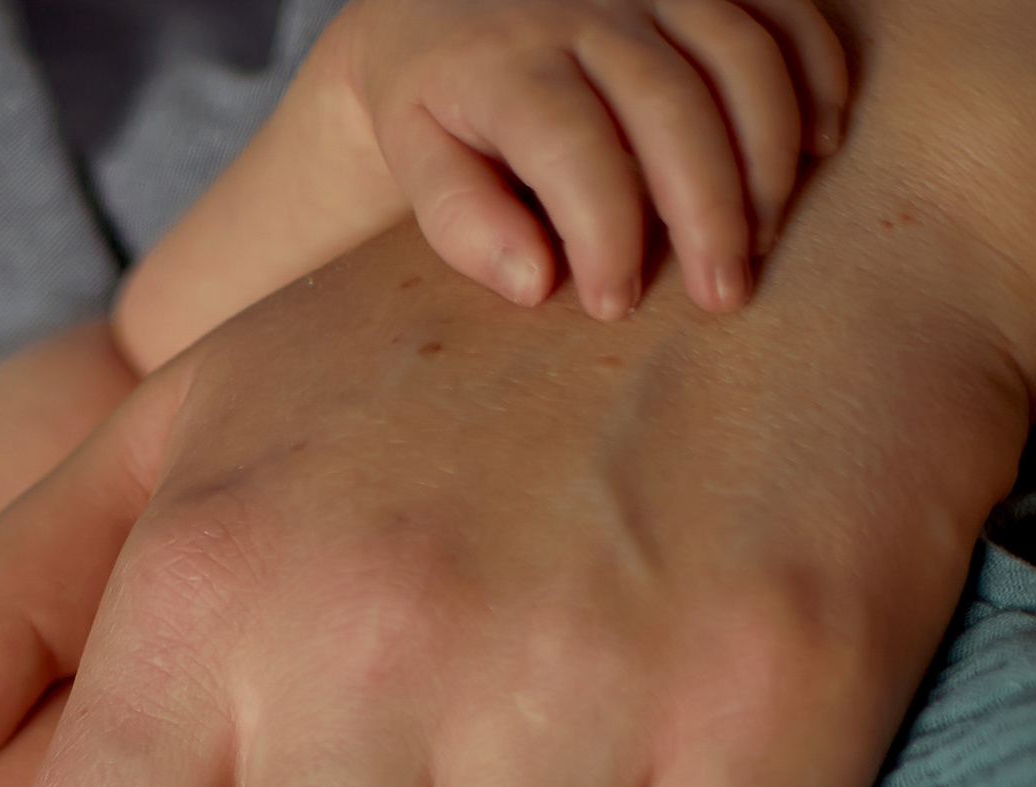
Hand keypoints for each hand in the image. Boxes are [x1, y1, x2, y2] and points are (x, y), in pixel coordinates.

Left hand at [331, 0, 846, 317]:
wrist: (441, 2)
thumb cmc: (436, 102)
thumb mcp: (417, 159)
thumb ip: (461, 221)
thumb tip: (536, 284)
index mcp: (506, 63)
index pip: (572, 149)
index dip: (605, 233)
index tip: (616, 305)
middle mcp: (588, 9)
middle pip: (674, 106)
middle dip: (710, 210)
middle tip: (725, 296)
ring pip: (742, 56)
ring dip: (770, 154)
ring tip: (766, 238)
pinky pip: (785, 11)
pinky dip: (817, 74)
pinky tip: (820, 147)